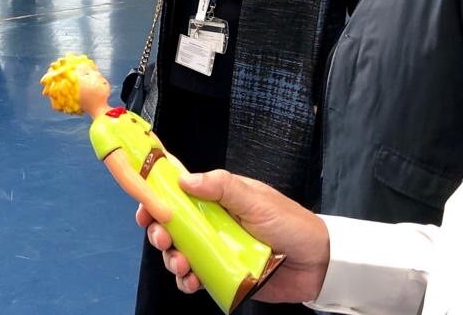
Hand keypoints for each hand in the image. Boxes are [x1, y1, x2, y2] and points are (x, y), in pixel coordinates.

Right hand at [138, 170, 329, 303]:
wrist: (317, 263)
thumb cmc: (289, 223)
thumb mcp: (256, 199)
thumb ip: (222, 187)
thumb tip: (184, 180)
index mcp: (220, 198)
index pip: (182, 194)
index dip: (159, 200)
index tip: (145, 209)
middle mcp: (214, 223)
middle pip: (174, 225)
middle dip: (160, 232)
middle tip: (162, 238)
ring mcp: (217, 249)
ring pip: (180, 253)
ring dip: (172, 258)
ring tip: (180, 264)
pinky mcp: (222, 274)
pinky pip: (196, 278)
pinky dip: (187, 281)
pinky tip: (190, 282)